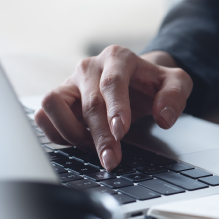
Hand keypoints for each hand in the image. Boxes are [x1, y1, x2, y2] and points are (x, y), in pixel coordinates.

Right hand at [34, 46, 191, 169]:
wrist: (136, 79)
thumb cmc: (152, 83)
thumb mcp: (176, 83)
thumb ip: (175, 95)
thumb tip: (163, 117)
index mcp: (118, 58)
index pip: (112, 82)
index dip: (115, 109)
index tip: (121, 133)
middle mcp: (89, 67)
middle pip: (88, 102)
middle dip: (100, 136)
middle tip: (111, 159)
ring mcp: (70, 82)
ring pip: (52, 104)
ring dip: (71, 132)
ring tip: (93, 148)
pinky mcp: (58, 98)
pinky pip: (43, 115)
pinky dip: (55, 132)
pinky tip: (77, 143)